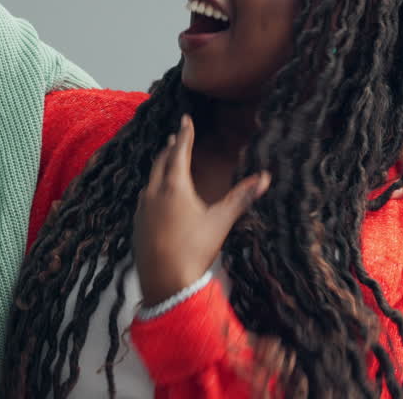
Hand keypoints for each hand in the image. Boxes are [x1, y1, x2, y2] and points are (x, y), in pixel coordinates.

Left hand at [133, 115, 269, 306]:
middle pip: (161, 162)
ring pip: (150, 180)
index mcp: (174, 187)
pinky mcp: (137, 224)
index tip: (185, 120)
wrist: (165, 283)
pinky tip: (156, 196)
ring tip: (166, 163)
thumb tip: (265, 178)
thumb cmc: (194, 250)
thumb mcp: (220, 222)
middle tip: (175, 137)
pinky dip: (152, 188)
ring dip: (159, 167)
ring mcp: (142, 209)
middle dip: (170, 148)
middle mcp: (154, 193)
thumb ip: (241, 197)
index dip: (185, 134)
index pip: (179, 152)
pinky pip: (144, 198)